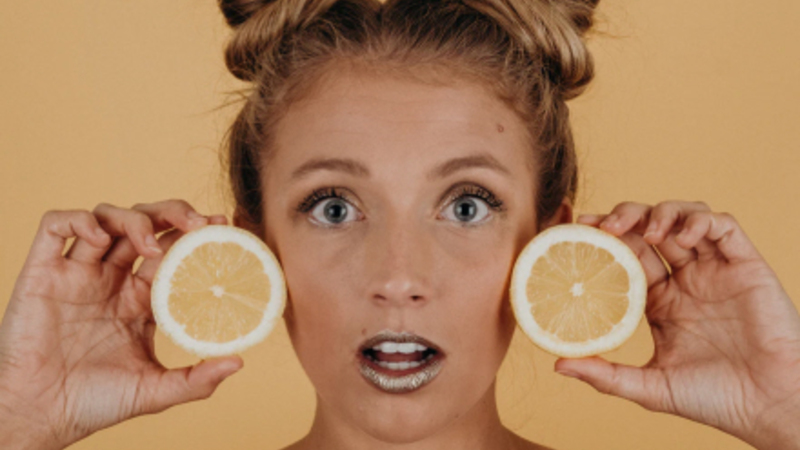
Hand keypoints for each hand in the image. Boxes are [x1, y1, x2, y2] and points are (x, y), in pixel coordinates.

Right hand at [0, 200, 243, 449]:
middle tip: (198, 223)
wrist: (41, 416)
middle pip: (145, 225)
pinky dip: (78, 220)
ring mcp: (78, 273)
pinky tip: (100, 238)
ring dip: (134, 219)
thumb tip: (238, 362)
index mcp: (139, 299)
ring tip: (152, 244)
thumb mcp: (155, 392)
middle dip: (173, 213)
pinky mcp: (42, 273)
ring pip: (106, 218)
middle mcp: (111, 279)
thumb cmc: (95, 404)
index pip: (172, 251)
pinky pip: (55, 226)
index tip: (223, 228)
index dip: (196, 236)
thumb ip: (197, 380)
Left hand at [554, 201, 799, 449]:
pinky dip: (699, 221)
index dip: (603, 238)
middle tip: (603, 225)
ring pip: (684, 217)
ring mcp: (715, 270)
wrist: (769, 407)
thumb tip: (557, 363)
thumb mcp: (649, 388)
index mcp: (660, 301)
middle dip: (625, 217)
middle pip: (649, 229)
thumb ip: (605, 375)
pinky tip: (681, 237)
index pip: (626, 255)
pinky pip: (723, 226)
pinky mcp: (746, 265)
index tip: (579, 229)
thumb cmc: (714, 400)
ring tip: (644, 232)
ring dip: (660, 213)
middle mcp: (685, 280)